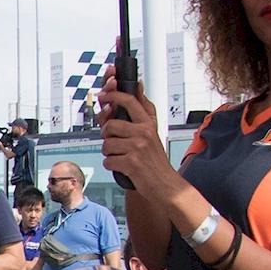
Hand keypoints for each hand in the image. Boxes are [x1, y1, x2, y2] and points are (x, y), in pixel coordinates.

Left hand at [97, 70, 178, 198]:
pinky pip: (108, 161)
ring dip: (109, 153)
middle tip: (114, 143)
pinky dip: (111, 166)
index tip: (104, 95)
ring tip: (120, 157)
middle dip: (106, 135)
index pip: (130, 101)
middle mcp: (143, 133)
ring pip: (106, 144)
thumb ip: (143, 110)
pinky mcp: (131, 163)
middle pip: (111, 125)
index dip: (114, 96)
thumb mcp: (153, 131)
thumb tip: (138, 85)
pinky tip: (122, 167)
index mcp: (148, 124)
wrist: (165, 184)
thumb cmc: (155, 159)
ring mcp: (137, 148)